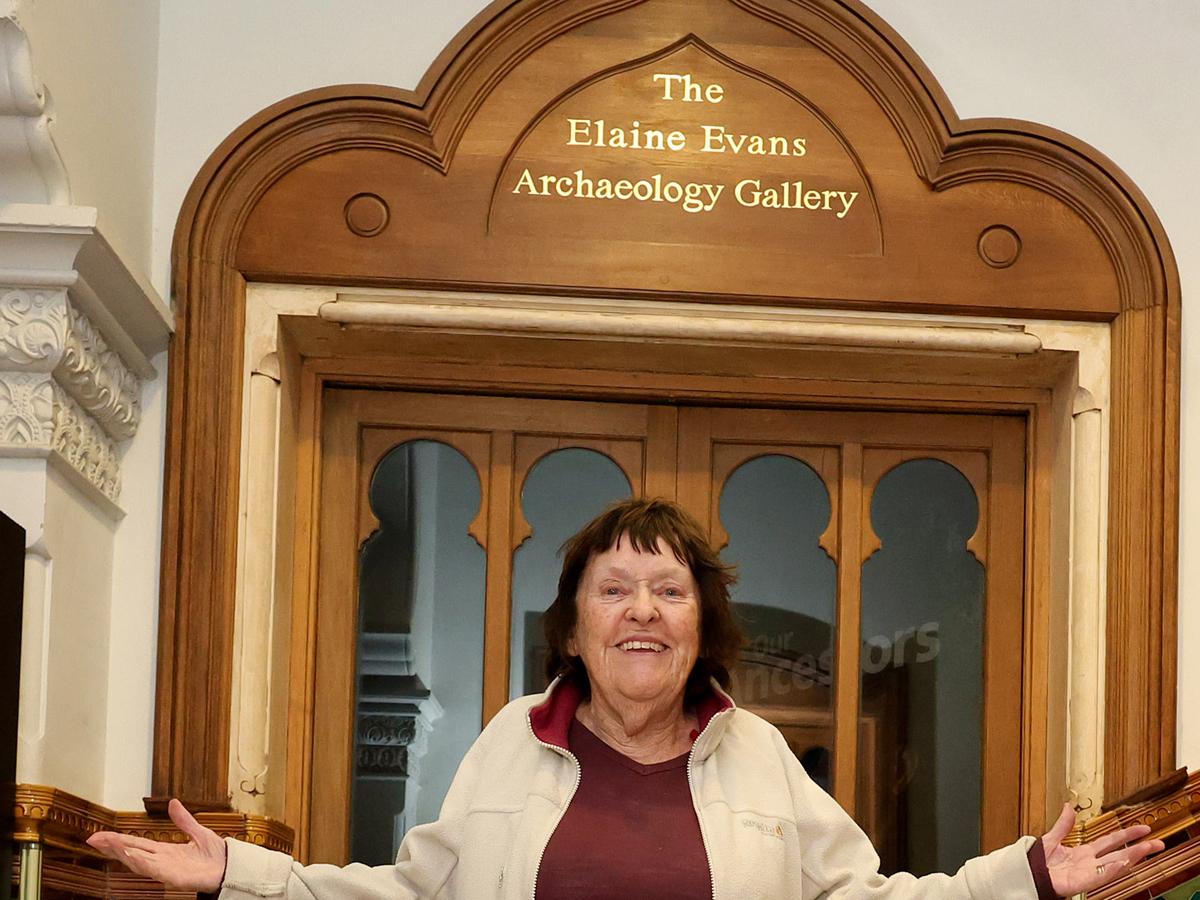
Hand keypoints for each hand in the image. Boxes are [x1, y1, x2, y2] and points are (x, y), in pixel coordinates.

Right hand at [86, 799, 226, 892]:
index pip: (136, 843)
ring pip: (138, 861)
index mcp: (165, 850)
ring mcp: (166, 870)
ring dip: (122, 853)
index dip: (118, 840)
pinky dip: (141, 862)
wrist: (231, 866)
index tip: (100, 835)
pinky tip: (129, 855)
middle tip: (94, 838)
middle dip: (112, 846)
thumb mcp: (197, 831)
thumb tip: (173, 803)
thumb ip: (183, 819)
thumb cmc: (215, 855)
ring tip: (107, 843)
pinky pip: (154, 870)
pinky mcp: (174, 877)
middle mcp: (161, 861)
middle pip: (131, 852)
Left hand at [1041, 802, 1163, 895]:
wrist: (1026, 874)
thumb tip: (1068, 806)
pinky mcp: (1080, 882)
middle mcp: (1089, 862)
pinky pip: (1099, 876)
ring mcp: (1087, 872)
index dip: (1127, 834)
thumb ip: (1063, 824)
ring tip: (1147, 849)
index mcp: (1083, 852)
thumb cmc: (1037, 862)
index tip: (1143, 828)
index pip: (1111, 841)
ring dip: (1132, 857)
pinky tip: (1123, 862)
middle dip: (1139, 848)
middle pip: (1119, 853)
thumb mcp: (1051, 838)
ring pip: (1114, 864)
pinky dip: (1111, 869)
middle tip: (1158, 842)